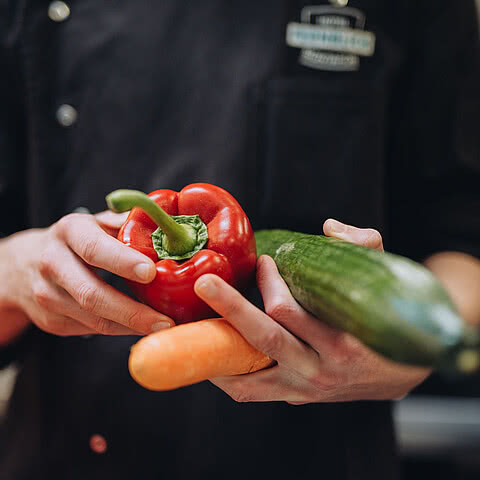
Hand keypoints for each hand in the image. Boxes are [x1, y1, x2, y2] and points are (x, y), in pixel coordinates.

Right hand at [0, 211, 173, 337]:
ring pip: (94, 319)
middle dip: (132, 311)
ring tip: (162, 327)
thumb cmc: (76, 240)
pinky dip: (121, 330)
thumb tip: (166, 226)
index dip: (123, 262)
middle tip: (165, 320)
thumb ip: (127, 223)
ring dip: (131, 326)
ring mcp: (47, 295)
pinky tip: (142, 327)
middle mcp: (53, 263)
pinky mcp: (51, 321)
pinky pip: (92, 329)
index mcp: (69, 232)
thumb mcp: (97, 222)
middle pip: (92, 294)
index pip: (95, 249)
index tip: (151, 273)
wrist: (24, 264)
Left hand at [194, 219, 429, 402]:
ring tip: (191, 327)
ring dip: (217, 350)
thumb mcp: (387, 279)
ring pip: (247, 375)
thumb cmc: (390, 320)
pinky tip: (209, 354)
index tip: (262, 260)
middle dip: (230, 307)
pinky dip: (226, 375)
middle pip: (263, 339)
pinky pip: (250, 392)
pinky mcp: (295, 396)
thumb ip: (364, 246)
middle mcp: (319, 371)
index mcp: (342, 342)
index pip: (289, 311)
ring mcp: (304, 389)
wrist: (406, 372)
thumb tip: (328, 228)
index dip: (270, 282)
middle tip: (204, 283)